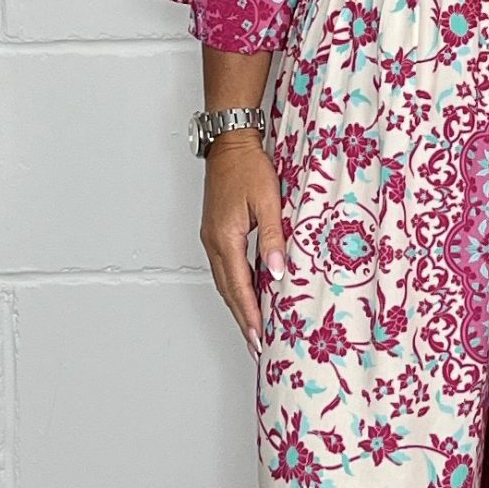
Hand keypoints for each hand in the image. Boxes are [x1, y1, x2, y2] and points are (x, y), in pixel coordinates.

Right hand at [201, 132, 284, 350]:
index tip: (259, 336)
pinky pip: (225, 268)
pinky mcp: (215, 232)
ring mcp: (212, 237)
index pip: (239, 286)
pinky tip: (247, 296)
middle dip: (242, 319)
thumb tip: (276, 272)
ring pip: (224, 282)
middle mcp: (214, 242)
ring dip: (237, 306)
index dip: (250, 314)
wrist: (229, 143)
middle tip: (255, 344)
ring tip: (252, 327)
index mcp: (225, 238)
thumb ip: (273, 238)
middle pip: (227, 291)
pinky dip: (235, 287)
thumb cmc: (248, 167)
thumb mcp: (268, 202)